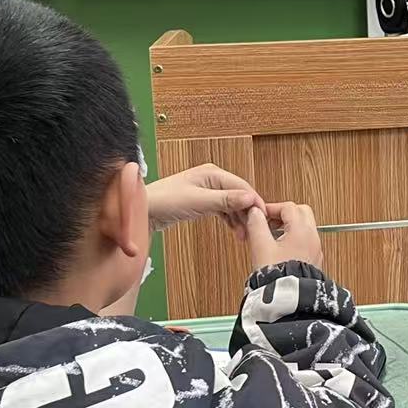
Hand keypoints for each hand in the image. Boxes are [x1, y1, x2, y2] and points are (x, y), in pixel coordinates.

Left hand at [146, 165, 263, 238]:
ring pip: (233, 204)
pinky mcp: (202, 201)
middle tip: (255, 230)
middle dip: (248, 212)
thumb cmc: (164, 201)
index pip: (243, 187)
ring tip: (245, 234)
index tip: (264, 217)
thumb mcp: (198, 201)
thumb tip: (249, 198)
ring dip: (240, 218)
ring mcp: (207, 190)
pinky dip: (230, 220)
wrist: (143, 211)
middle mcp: (212, 179)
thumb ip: (225, 200)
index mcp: (212, 173)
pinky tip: (235, 230)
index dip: (255, 202)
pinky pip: (223, 210)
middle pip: (239, 195)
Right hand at [244, 203, 323, 271]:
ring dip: (289, 227)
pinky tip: (280, 251)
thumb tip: (255, 213)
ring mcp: (316, 251)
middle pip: (301, 213)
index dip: (271, 208)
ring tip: (271, 237)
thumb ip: (257, 225)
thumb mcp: (261, 247)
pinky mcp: (314, 262)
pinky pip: (306, 242)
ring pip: (305, 228)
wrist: (289, 302)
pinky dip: (294, 240)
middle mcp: (313, 238)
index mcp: (302, 230)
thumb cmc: (277, 277)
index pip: (288, 207)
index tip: (260, 214)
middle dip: (284, 214)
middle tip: (268, 222)